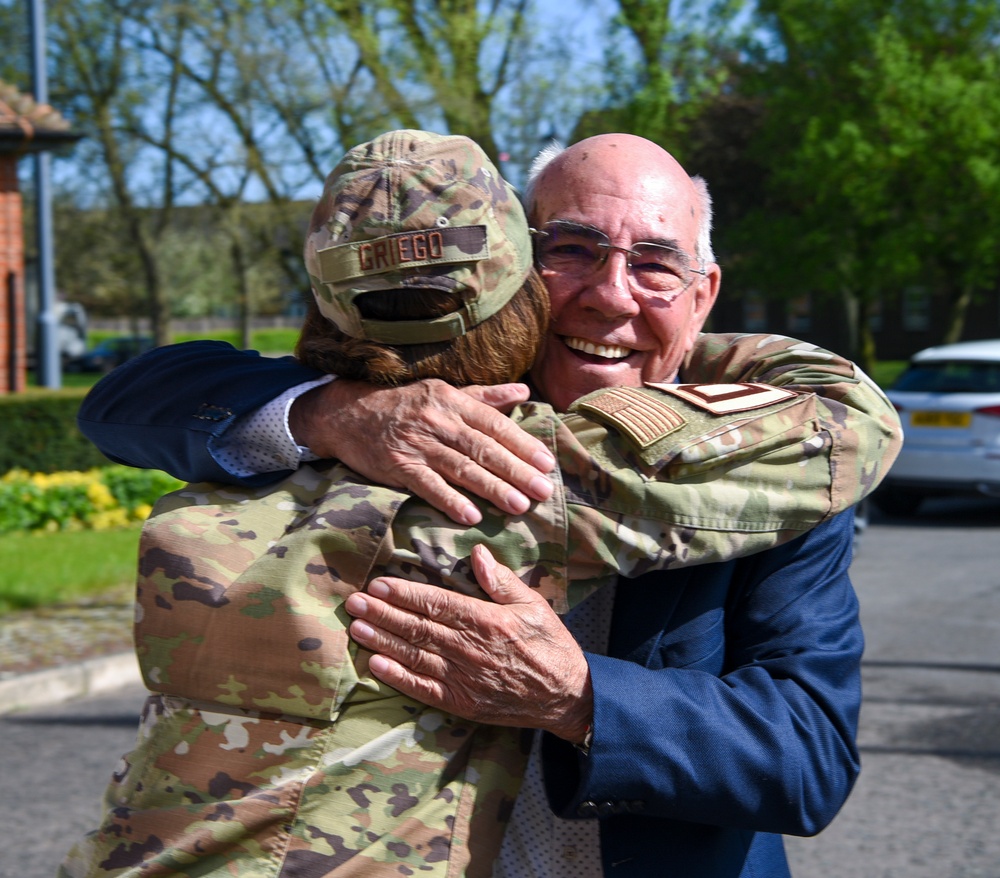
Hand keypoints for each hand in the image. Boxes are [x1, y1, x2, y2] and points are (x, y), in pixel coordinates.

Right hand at [289, 379, 554, 524]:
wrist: (346, 413)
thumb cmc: (403, 403)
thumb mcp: (443, 392)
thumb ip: (485, 396)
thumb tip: (523, 391)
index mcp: (453, 401)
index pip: (495, 424)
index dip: (522, 444)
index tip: (546, 464)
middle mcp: (438, 420)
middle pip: (484, 448)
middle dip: (516, 471)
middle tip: (543, 491)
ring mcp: (417, 444)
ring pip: (461, 468)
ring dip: (491, 488)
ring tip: (518, 506)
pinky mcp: (397, 466)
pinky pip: (427, 485)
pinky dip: (449, 500)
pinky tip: (470, 516)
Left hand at [345, 545, 592, 743]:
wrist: (566, 696)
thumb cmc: (550, 645)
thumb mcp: (533, 604)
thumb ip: (501, 580)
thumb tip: (476, 553)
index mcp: (486, 621)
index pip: (436, 604)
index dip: (404, 594)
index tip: (379, 585)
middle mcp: (470, 649)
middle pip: (417, 628)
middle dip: (382, 614)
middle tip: (353, 602)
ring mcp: (463, 678)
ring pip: (414, 656)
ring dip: (382, 641)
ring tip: (356, 628)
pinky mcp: (461, 703)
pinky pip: (422, 689)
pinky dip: (397, 677)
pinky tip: (376, 664)